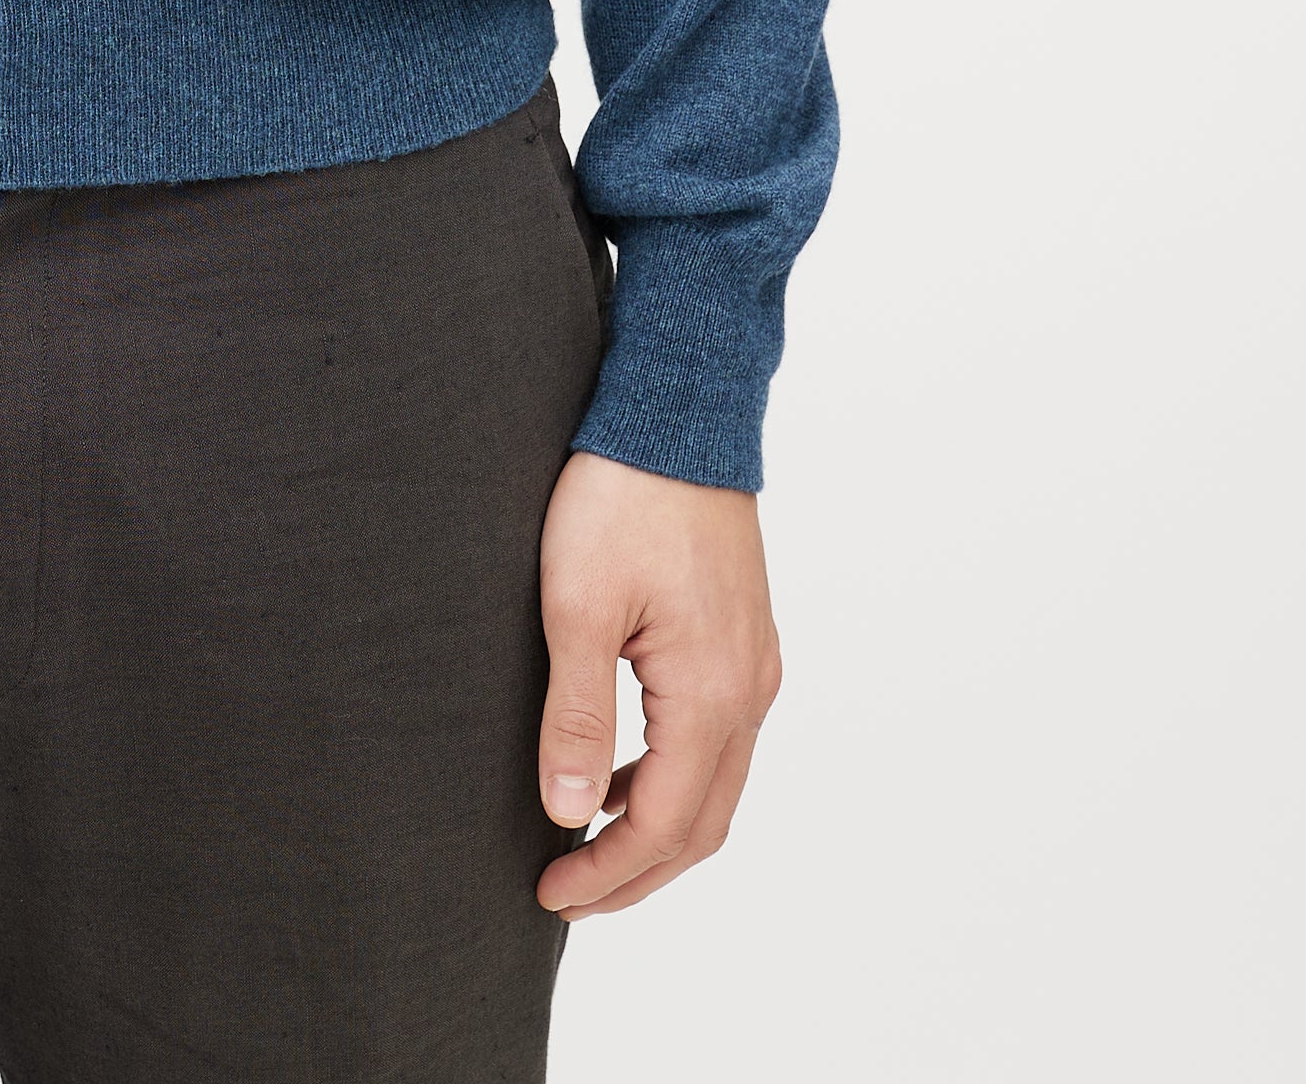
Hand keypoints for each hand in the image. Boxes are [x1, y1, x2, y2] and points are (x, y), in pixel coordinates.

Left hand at [533, 448, 781, 918]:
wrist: (676, 412)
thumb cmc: (620, 497)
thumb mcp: (576, 605)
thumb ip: (577, 716)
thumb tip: (570, 814)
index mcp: (710, 692)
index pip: (666, 824)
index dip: (609, 872)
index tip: (551, 893)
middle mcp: (748, 689)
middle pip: (704, 823)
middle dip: (637, 871)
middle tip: (568, 894)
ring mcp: (754, 664)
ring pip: (717, 785)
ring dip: (658, 827)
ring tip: (587, 842)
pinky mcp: (744, 639)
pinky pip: (719, 740)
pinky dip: (674, 778)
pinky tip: (622, 771)